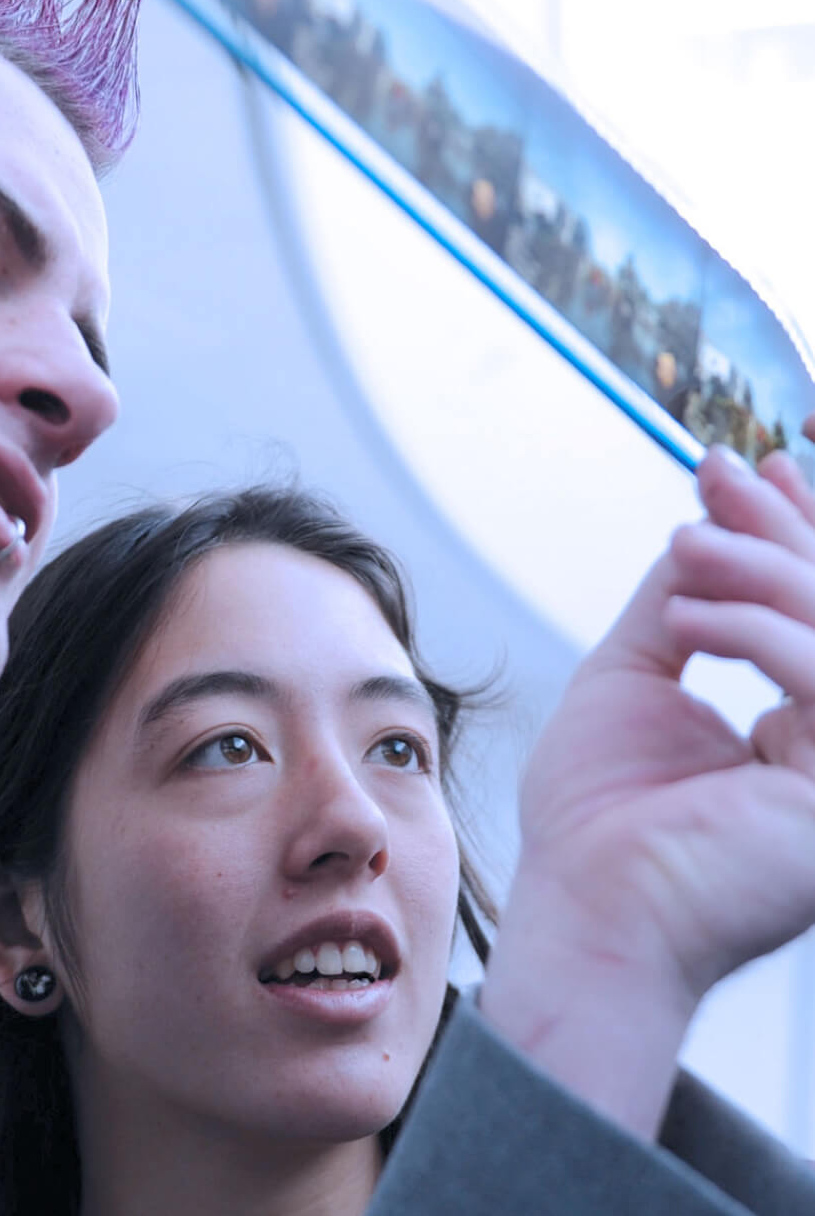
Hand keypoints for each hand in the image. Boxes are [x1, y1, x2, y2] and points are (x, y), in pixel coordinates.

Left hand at [480, 445, 814, 1136]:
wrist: (581, 906)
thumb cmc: (594, 818)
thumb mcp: (632, 677)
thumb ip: (681, 603)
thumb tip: (701, 526)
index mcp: (797, 730)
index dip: (796, 533)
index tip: (754, 467)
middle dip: (781, 530)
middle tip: (718, 477)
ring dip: (762, 568)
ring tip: (683, 546)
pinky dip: (757, 630)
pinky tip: (691, 616)